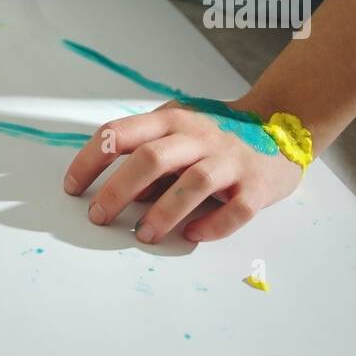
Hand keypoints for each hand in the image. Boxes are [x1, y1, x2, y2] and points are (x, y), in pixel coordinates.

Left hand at [62, 100, 302, 243]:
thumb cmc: (215, 135)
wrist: (283, 124)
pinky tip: (192, 235)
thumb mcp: (176, 132)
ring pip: (192, 184)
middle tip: (99, 217)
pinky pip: (236, 210)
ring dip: (162, 213)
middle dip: (117, 190)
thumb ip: (148, 158)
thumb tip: (118, 194)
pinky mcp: (257, 185)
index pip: (120, 134)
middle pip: (151, 159)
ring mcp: (230, 159)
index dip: (90, 160)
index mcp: (171, 119)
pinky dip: (213, 225)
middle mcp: (198, 135)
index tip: (72, 187)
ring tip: (143, 235)